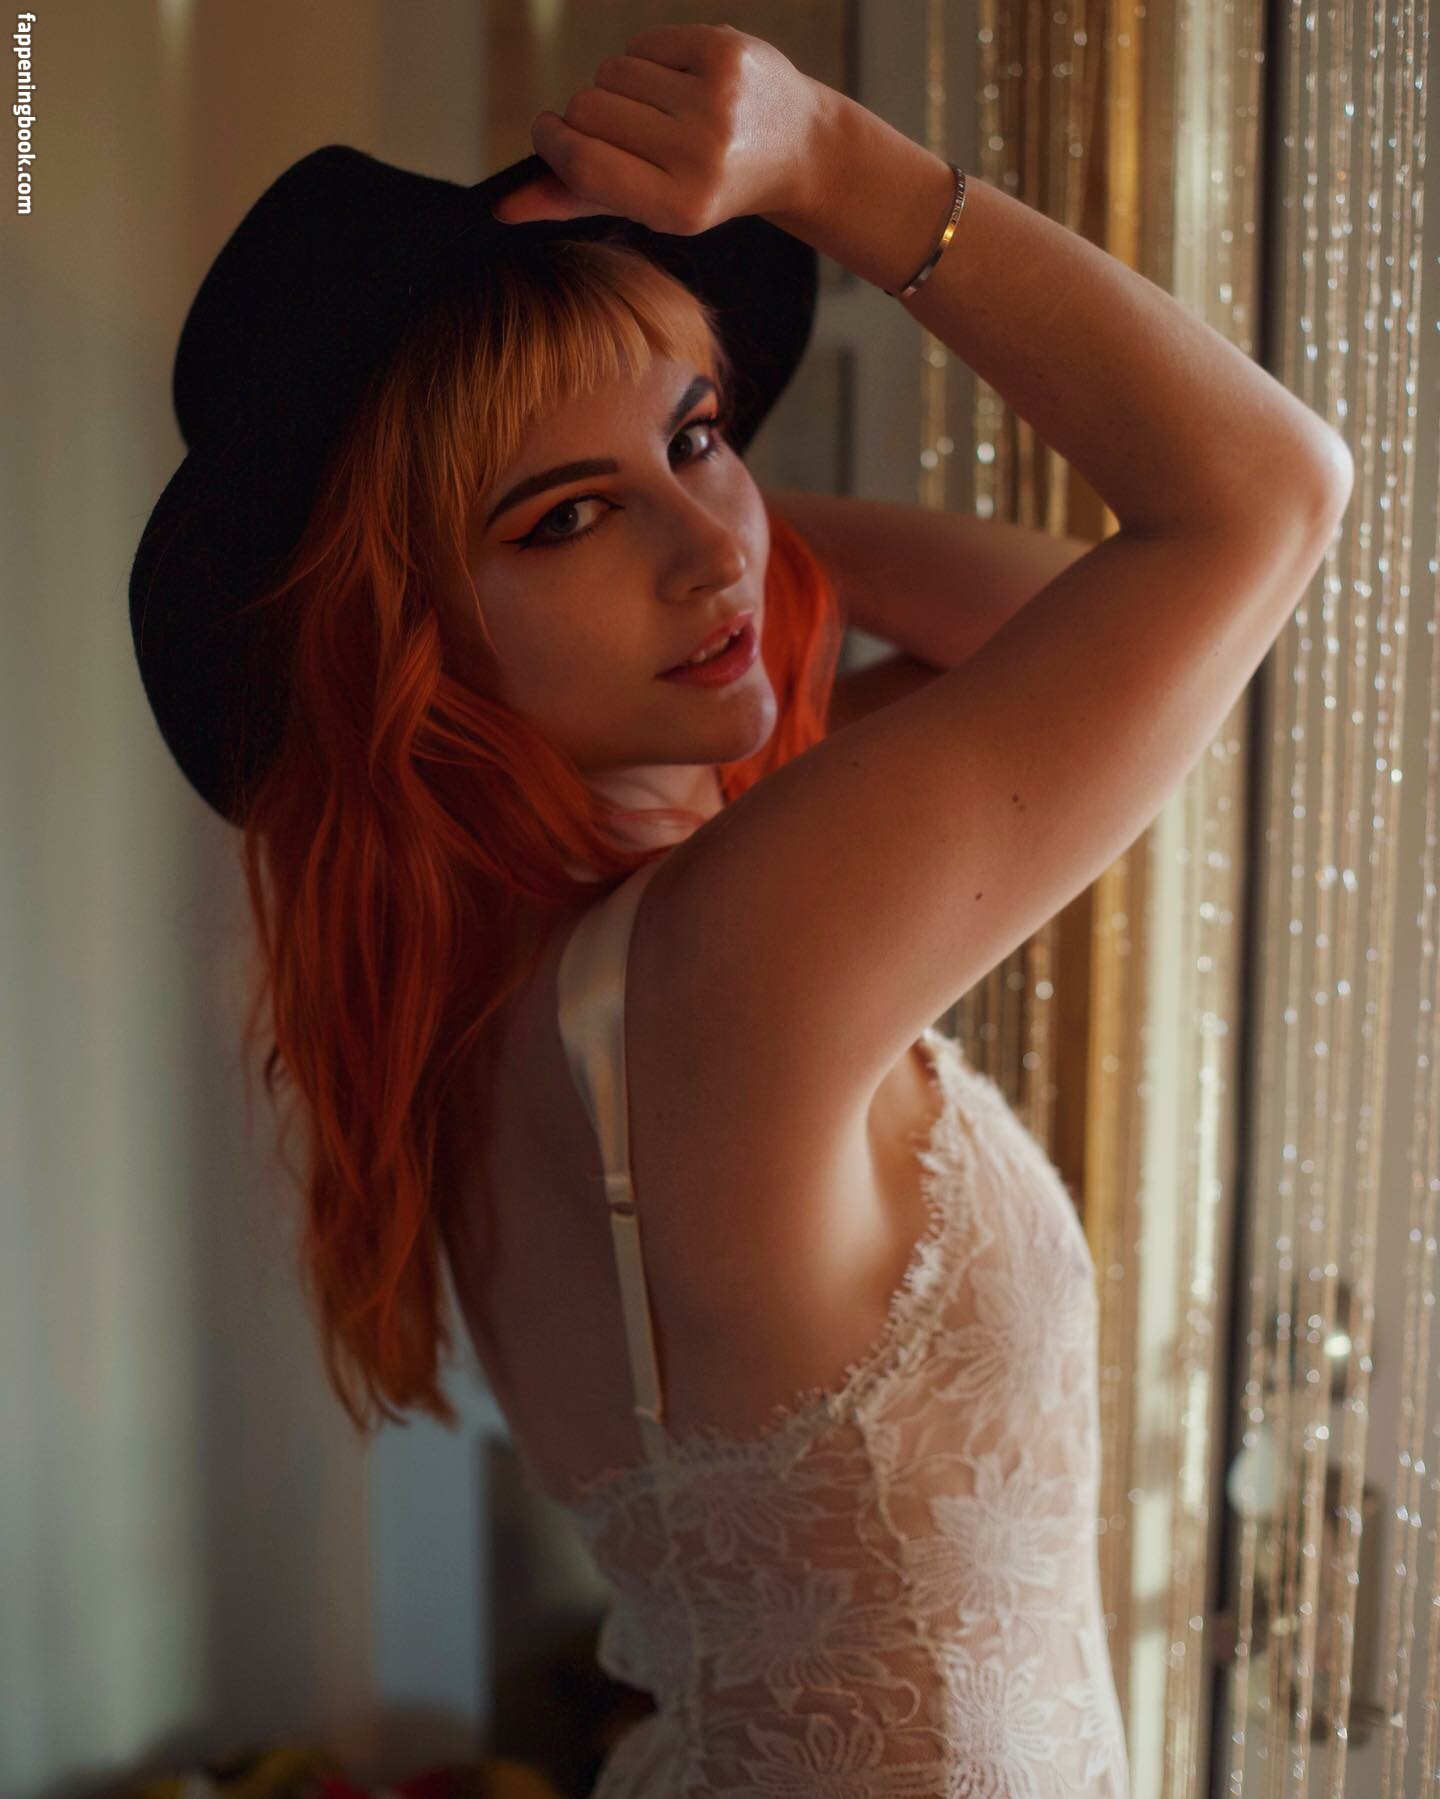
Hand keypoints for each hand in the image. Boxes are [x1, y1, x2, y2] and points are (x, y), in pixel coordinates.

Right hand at [489, 22, 823, 236]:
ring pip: (611, 72)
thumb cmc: (713, 185)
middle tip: (614, 130)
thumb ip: (579, 201)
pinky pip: (644, 43)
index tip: (546, 133)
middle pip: (588, 110)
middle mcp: (699, 152)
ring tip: (653, 111)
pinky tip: (676, 83)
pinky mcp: (723, 50)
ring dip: (617, 88)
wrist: (798, 149)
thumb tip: (505, 206)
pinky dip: (647, 60)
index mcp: (680, 205)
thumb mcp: (653, 207)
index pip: (582, 162)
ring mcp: (715, 98)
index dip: (551, 143)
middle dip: (585, 115)